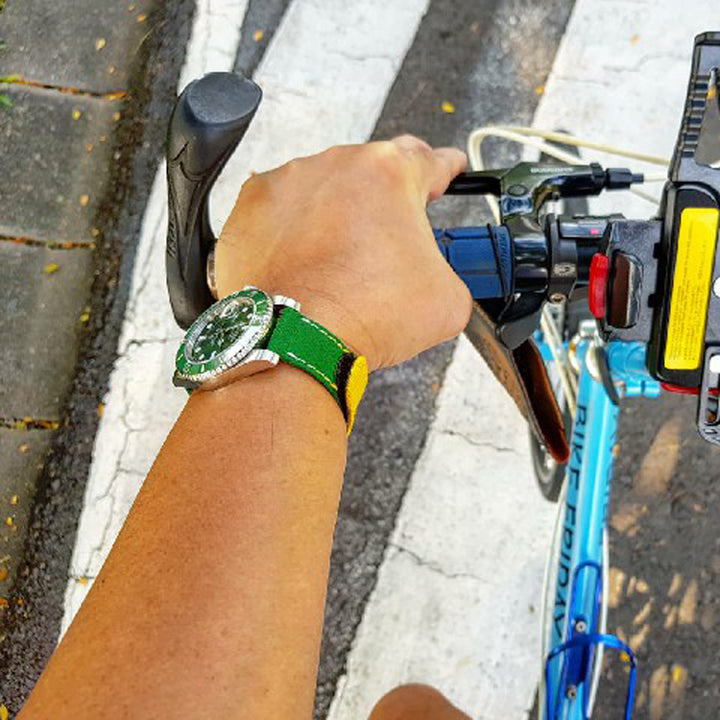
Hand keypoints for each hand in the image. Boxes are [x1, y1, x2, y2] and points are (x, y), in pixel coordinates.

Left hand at [215, 135, 470, 370]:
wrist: (297, 343)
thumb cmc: (363, 316)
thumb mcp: (446, 299)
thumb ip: (448, 269)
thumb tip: (433, 276)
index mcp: (389, 173)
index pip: (430, 160)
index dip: (445, 168)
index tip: (447, 167)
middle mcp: (335, 165)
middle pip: (371, 172)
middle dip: (384, 201)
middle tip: (387, 238)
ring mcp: (286, 183)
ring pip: (323, 189)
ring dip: (335, 215)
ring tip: (339, 264)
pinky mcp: (249, 208)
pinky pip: (281, 210)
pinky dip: (293, 231)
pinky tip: (304, 263)